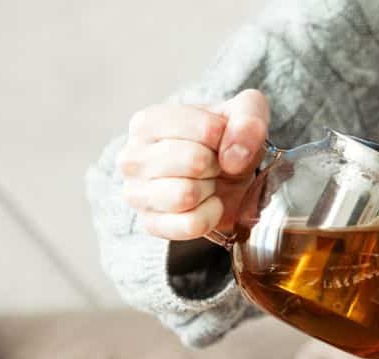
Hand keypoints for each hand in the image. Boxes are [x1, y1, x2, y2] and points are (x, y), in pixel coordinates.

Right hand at [117, 89, 269, 239]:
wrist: (227, 179)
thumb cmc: (226, 141)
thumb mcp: (244, 114)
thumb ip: (247, 118)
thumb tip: (233, 156)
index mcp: (147, 123)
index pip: (207, 130)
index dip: (226, 137)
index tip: (219, 140)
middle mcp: (132, 158)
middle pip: (194, 162)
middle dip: (216, 165)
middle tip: (213, 164)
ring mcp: (136, 194)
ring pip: (186, 195)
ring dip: (210, 190)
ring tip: (207, 182)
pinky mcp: (151, 224)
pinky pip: (191, 224)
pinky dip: (211, 216)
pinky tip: (207, 204)